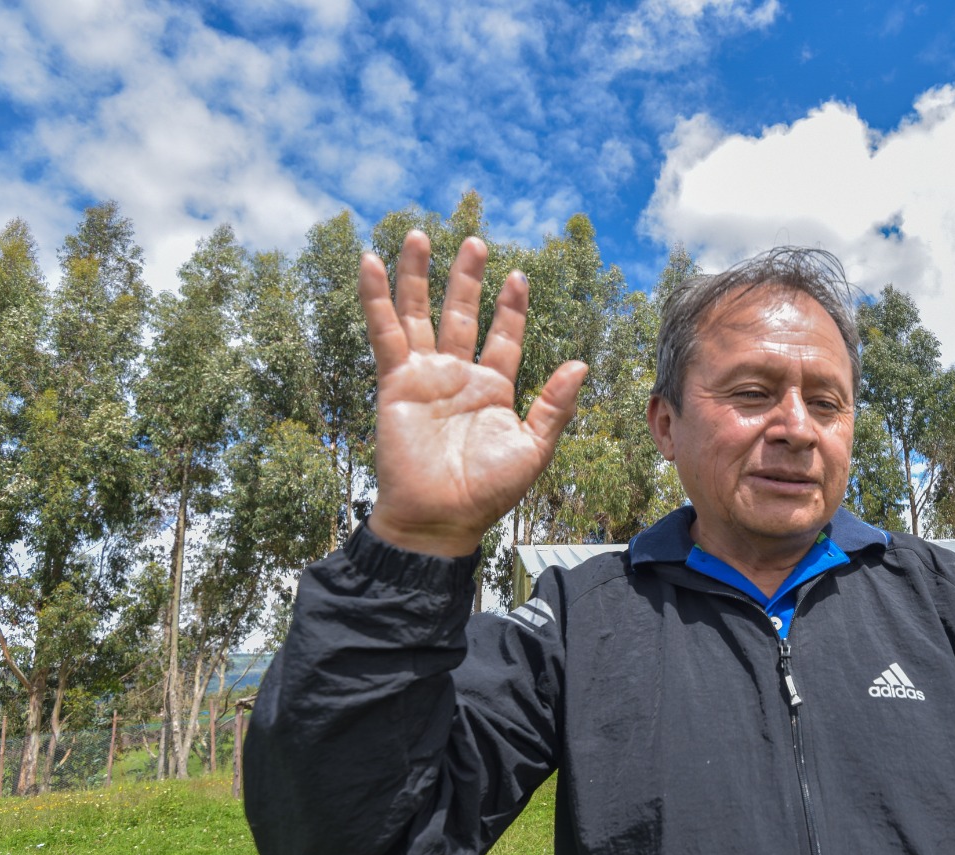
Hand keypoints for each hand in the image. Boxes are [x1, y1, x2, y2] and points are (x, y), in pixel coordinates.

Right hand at [362, 231, 587, 556]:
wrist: (439, 518)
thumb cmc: (488, 492)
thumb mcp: (533, 448)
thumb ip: (555, 406)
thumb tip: (581, 365)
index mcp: (495, 389)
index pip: (505, 337)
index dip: (512, 307)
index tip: (518, 276)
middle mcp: (459, 376)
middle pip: (463, 314)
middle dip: (468, 278)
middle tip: (475, 241)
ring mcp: (426, 377)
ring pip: (421, 314)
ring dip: (419, 276)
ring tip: (419, 235)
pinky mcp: (396, 383)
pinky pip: (386, 334)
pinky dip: (378, 299)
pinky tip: (373, 263)